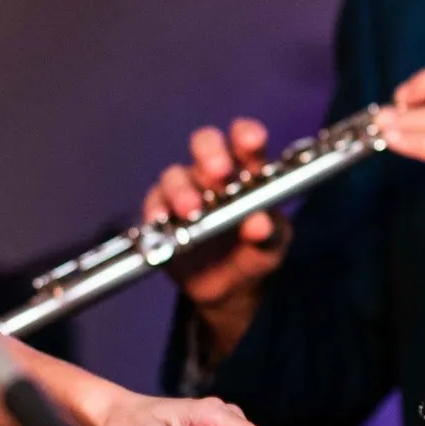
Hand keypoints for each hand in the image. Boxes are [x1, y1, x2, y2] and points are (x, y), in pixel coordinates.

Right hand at [143, 118, 289, 354]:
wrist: (228, 291)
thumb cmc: (254, 254)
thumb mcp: (271, 248)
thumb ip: (269, 236)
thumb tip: (260, 224)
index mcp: (248, 172)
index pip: (246, 142)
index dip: (247, 134)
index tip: (252, 142)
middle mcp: (213, 175)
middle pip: (205, 144)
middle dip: (210, 153)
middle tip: (218, 172)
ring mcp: (185, 190)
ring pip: (176, 174)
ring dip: (182, 189)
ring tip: (191, 210)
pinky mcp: (162, 212)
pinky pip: (154, 203)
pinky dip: (157, 211)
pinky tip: (163, 222)